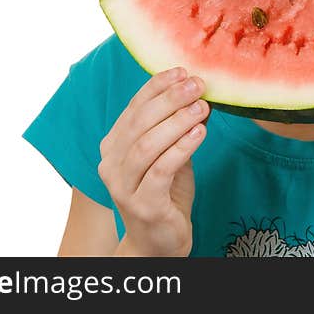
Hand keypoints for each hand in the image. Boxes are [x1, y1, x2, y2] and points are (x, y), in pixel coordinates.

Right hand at [97, 67, 209, 255]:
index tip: (183, 71)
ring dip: (177, 121)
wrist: (159, 242)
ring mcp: (122, 186)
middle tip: (197, 86)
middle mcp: (111, 164)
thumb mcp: (171, 154)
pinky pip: (160, 169)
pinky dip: (181, 147)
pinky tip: (200, 133)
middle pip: (139, 122)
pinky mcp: (142, 205)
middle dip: (170, 99)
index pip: (133, 107)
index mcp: (114, 146)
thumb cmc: (165, 194)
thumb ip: (177, 128)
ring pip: (147, 145)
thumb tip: (198, 94)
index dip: (157, 86)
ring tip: (202, 108)